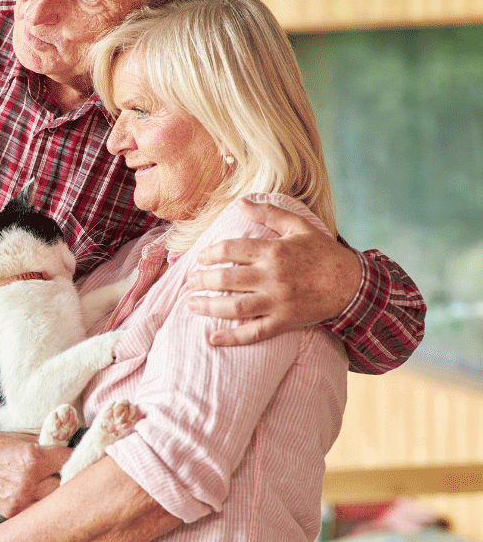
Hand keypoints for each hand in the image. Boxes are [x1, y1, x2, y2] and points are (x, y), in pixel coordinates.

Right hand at [0, 407, 70, 518]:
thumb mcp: (26, 438)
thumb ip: (51, 446)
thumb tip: (77, 448)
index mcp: (34, 459)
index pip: (70, 461)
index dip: (79, 457)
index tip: (83, 457)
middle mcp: (28, 483)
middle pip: (67, 486)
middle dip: (73, 479)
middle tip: (77, 474)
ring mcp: (20, 501)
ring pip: (54, 503)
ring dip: (60, 495)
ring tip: (63, 488)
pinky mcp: (12, 513)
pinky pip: (37, 510)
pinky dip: (43, 504)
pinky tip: (44, 497)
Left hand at [187, 198, 362, 345]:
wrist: (352, 285)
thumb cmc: (323, 253)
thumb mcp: (299, 226)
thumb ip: (269, 213)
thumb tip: (241, 201)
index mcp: (274, 252)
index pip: (230, 250)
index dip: (210, 253)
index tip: (200, 258)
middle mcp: (272, 277)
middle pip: (227, 279)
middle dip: (202, 280)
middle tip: (189, 281)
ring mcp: (277, 302)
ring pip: (235, 307)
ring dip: (208, 307)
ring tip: (191, 303)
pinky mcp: (284, 322)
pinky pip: (254, 333)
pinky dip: (232, 338)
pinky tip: (212, 339)